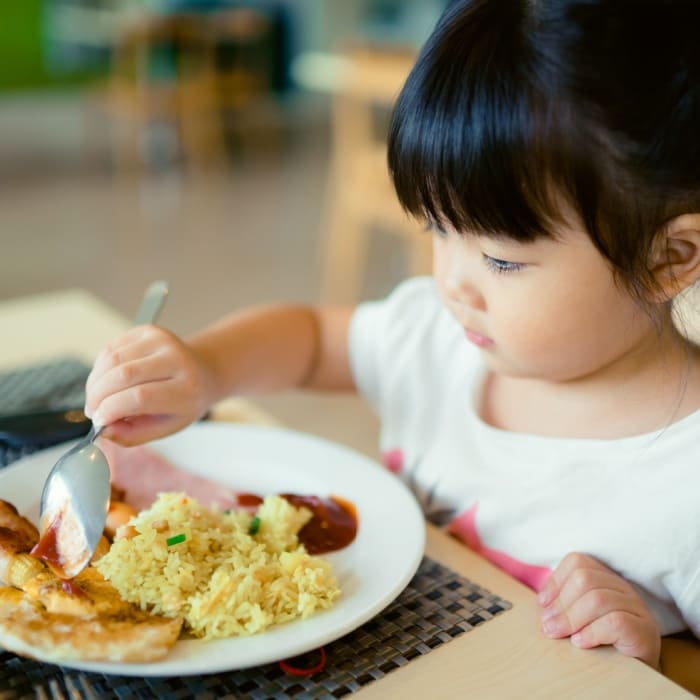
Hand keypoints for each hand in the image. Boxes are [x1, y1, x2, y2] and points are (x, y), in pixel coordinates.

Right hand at [84, 325, 214, 445]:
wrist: (203, 373)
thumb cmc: (183, 403)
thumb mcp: (165, 427)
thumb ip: (132, 434)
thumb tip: (102, 430)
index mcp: (186, 389)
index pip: (140, 397)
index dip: (111, 409)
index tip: (98, 421)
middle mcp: (177, 360)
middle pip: (123, 375)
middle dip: (97, 396)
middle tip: (92, 410)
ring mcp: (163, 341)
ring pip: (113, 359)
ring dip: (95, 382)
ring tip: (97, 397)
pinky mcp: (149, 330)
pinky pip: (112, 348)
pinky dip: (100, 367)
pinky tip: (106, 380)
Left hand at [538, 552, 660, 668]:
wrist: (637, 673)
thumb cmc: (603, 644)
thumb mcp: (580, 620)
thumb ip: (564, 607)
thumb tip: (542, 605)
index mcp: (605, 579)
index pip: (578, 562)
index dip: (555, 580)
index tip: (542, 603)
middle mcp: (622, 588)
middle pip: (585, 579)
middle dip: (561, 603)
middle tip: (547, 625)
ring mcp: (637, 608)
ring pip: (597, 599)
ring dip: (571, 618)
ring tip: (558, 634)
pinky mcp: (644, 631)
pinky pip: (615, 622)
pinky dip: (592, 632)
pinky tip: (580, 642)